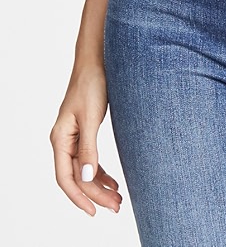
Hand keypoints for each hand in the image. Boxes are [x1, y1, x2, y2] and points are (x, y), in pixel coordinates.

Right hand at [50, 63, 122, 215]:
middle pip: (77, 177)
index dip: (79, 197)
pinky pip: (89, 160)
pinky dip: (100, 172)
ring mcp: (74, 137)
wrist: (96, 61)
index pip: (65, 178)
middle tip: (116, 206)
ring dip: (99, 185)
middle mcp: (64, 141)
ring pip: (84, 170)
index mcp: (60, 139)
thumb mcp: (91, 118)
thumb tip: (85, 178)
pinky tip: (113, 182)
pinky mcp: (84, 132)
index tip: (94, 211)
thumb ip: (88, 149)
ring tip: (117, 199)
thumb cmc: (91, 84)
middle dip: (95, 194)